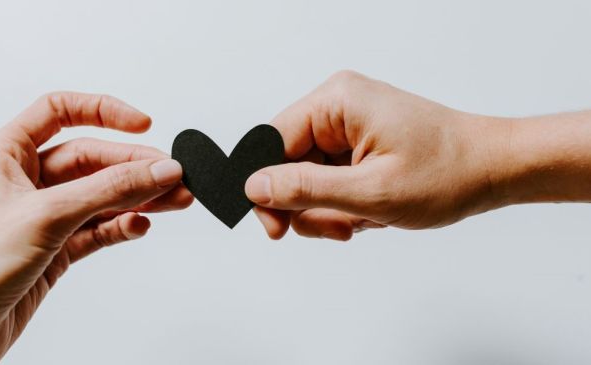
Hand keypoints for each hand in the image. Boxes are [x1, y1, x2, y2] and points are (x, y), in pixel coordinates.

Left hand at [0, 92, 192, 363]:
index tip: (142, 124)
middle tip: (174, 176)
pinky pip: (99, 229)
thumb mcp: (47, 215)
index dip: (103, 112)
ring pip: (102, 196)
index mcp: (6, 155)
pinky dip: (123, 227)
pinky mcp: (56, 248)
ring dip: (140, 198)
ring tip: (176, 200)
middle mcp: (26, 182)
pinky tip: (139, 226)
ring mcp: (44, 216)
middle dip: (136, 167)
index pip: (59, 111)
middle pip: (93, 159)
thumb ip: (108, 190)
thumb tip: (159, 169)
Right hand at [245, 70, 509, 239]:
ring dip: (330, 210)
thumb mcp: (370, 191)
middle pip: (288, 164)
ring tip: (365, 219)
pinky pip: (330, 180)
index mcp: (336, 102)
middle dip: (309, 205)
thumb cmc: (448, 173)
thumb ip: (305, 189)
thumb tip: (254, 187)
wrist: (494, 169)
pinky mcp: (359, 144)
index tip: (276, 229)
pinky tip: (372, 212)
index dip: (266, 189)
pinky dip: (345, 204)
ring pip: (309, 178)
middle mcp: (338, 107)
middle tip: (340, 227)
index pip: (270, 142)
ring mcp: (349, 126)